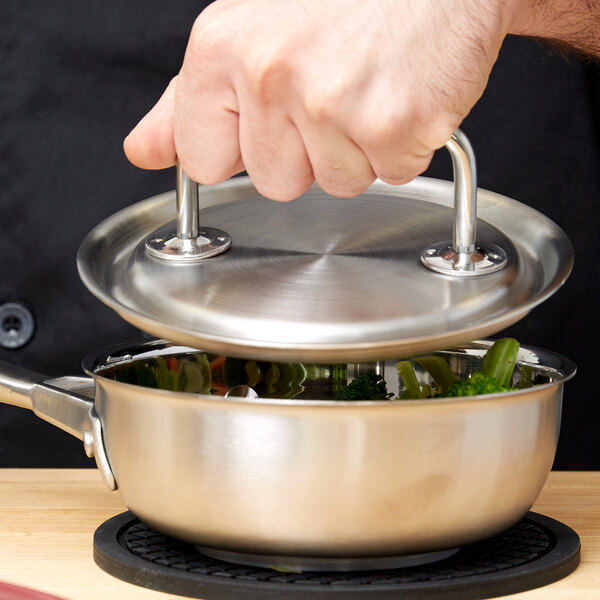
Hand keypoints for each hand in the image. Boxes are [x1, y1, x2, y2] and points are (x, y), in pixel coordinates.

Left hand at [124, 0, 519, 200]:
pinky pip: (388, 175)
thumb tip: (145, 151)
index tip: (272, 116)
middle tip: (334, 89)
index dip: (243, 148)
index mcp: (221, 50)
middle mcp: (270, 75)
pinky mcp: (390, 126)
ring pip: (333, 185)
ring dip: (356, 150)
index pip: (204, 160)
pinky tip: (404, 93)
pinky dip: (402, 146)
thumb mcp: (246, 33)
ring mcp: (331, 104)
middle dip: (306, 152)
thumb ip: (185, 104)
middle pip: (273, 182)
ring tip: (370, 87)